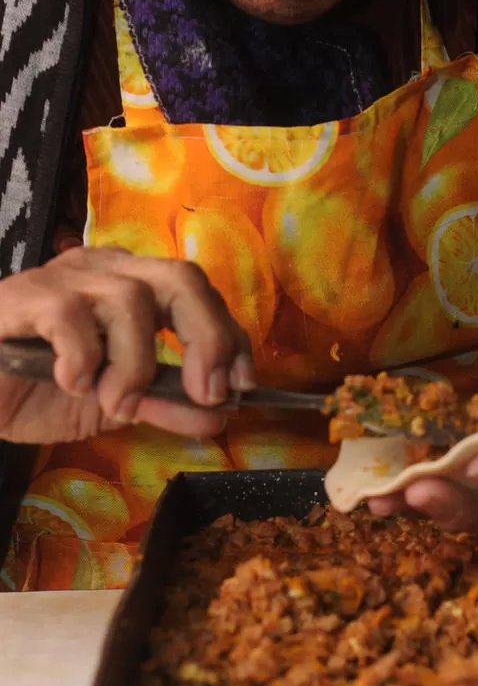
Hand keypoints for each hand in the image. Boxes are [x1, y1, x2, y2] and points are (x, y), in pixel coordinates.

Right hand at [0, 247, 256, 443]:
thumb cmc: (38, 387)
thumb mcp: (114, 406)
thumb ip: (165, 405)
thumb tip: (219, 416)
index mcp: (135, 285)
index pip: (200, 292)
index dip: (230, 335)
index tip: (244, 385)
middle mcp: (107, 269)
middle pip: (180, 278)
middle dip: (206, 337)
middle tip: (205, 392)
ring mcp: (65, 277)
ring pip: (130, 300)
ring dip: (134, 365)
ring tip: (113, 402)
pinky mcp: (24, 295)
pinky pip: (70, 315)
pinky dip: (83, 359)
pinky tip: (71, 383)